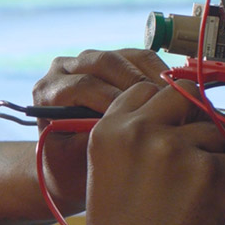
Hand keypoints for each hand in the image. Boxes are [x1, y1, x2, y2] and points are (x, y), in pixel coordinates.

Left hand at [32, 49, 168, 213]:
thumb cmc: (70, 168)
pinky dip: (160, 73)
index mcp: (47, 91)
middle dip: (138, 84)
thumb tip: (124, 125)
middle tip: (164, 107)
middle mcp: (65, 69)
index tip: (140, 121)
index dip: (115, 100)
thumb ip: (94, 139)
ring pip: (126, 56)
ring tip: (176, 101)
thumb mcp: (75, 160)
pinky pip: (141, 57)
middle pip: (105, 62)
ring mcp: (90, 60)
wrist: (71, 165)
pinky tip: (176, 94)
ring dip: (154, 76)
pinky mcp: (113, 60)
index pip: (83, 85)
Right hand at [83, 80, 224, 224]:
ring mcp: (178, 149)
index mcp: (110, 129)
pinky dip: (223, 183)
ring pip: (213, 131)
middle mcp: (142, 131)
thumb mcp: (105, 168)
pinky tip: (200, 206)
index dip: (164, 107)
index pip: (147, 88)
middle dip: (195, 114)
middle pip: (186, 93)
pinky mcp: (210, 173)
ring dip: (210, 155)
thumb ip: (134, 135)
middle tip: (194, 143)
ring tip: (190, 191)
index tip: (171, 124)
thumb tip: (180, 112)